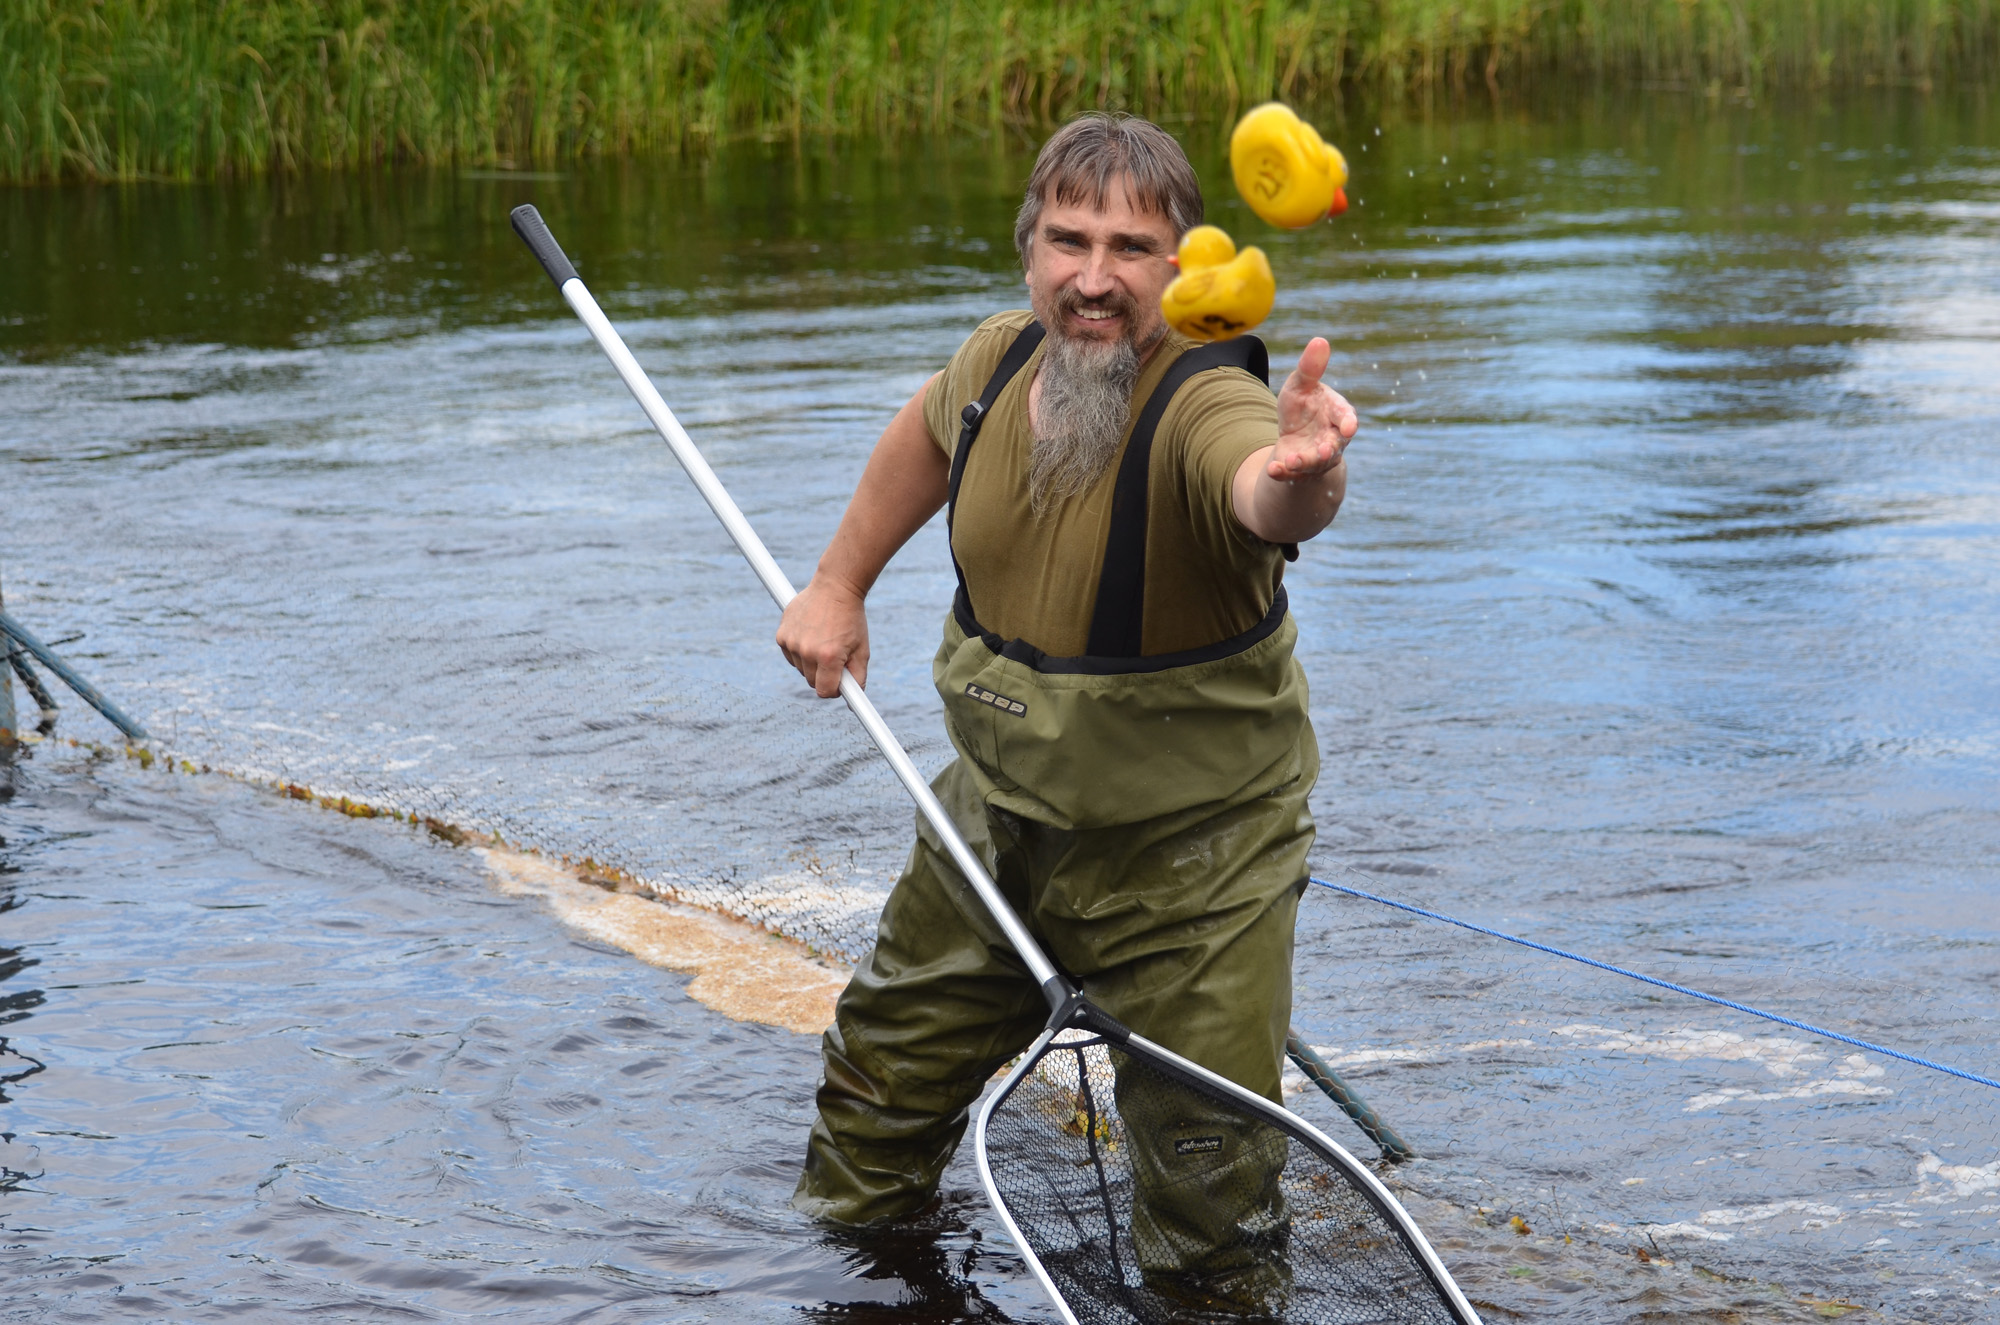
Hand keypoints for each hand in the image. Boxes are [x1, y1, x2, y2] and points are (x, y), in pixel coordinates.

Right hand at [777, 573, 869, 697]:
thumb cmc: (851, 619)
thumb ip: (858, 677)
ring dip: (811, 662)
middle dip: (824, 675)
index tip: (840, 683)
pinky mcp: (782, 635)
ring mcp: (792, 642)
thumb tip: (853, 699)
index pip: (825, 691)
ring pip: (801, 669)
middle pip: (812, 682)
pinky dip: (799, 652)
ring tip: (823, 641)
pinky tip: (810, 636)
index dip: (835, 690)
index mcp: (829, 656)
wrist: (835, 587)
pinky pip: (790, 656)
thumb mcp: (862, 649)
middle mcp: (807, 651)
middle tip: (835, 657)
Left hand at [1269, 337, 1357, 480]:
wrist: (1295, 437)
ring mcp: (1316, 458)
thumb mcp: (1301, 385)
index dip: (1348, 423)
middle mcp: (1332, 440)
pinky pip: (1292, 475)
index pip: (1346, 418)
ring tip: (1292, 461)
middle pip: (1333, 447)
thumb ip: (1310, 369)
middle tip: (1322, 452)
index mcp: (1337, 415)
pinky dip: (1282, 473)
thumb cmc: (1303, 406)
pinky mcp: (1299, 472)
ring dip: (1304, 463)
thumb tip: (1320, 340)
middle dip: (1327, 451)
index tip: (1349, 427)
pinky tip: (1272, 469)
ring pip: (1314, 464)